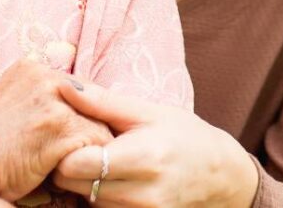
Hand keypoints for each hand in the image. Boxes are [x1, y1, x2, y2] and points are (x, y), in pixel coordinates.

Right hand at [0, 57, 113, 200]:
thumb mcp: (14, 105)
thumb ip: (44, 98)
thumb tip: (83, 107)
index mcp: (32, 68)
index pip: (80, 89)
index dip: (81, 115)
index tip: (72, 136)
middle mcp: (45, 76)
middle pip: (94, 104)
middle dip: (89, 129)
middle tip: (78, 151)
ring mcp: (54, 101)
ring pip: (99, 125)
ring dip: (89, 148)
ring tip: (70, 162)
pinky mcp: (61, 129)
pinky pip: (96, 145)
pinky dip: (88, 163)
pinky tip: (67, 171)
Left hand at [50, 81, 257, 207]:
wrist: (219, 174)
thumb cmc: (184, 136)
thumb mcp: (148, 112)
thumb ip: (102, 102)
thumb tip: (62, 86)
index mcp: (142, 158)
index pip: (75, 165)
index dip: (66, 151)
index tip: (76, 137)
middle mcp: (142, 193)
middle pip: (75, 186)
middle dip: (72, 167)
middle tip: (87, 148)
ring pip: (87, 200)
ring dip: (88, 183)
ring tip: (106, 164)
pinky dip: (103, 197)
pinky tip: (117, 181)